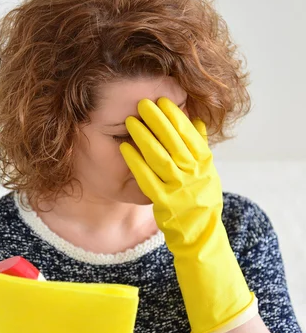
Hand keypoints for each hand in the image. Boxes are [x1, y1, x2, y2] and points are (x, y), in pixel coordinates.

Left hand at [119, 97, 256, 332]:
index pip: (189, 134)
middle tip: (142, 103)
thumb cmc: (201, 198)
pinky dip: (136, 163)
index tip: (162, 99)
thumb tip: (195, 120)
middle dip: (158, 120)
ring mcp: (178, 188)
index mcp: (204, 163)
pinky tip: (125, 148)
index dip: (175, 115)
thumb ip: (199, 147)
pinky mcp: (163, 202)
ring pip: (161, 158)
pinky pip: (147, 179)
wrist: (199, 233)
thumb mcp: (206, 172)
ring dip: (145, 138)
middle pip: (174, 142)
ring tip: (132, 122)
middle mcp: (193, 174)